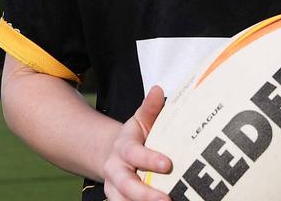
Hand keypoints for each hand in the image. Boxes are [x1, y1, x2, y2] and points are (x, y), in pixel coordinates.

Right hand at [102, 85, 172, 200]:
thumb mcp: (141, 121)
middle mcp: (115, 170)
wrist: (112, 155)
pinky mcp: (118, 200)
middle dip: (145, 194)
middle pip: (126, 184)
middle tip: (167, 199)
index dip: (149, 159)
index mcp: (123, 148)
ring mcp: (115, 189)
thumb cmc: (135, 138)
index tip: (167, 164)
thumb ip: (150, 108)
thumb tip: (158, 90)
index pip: (134, 154)